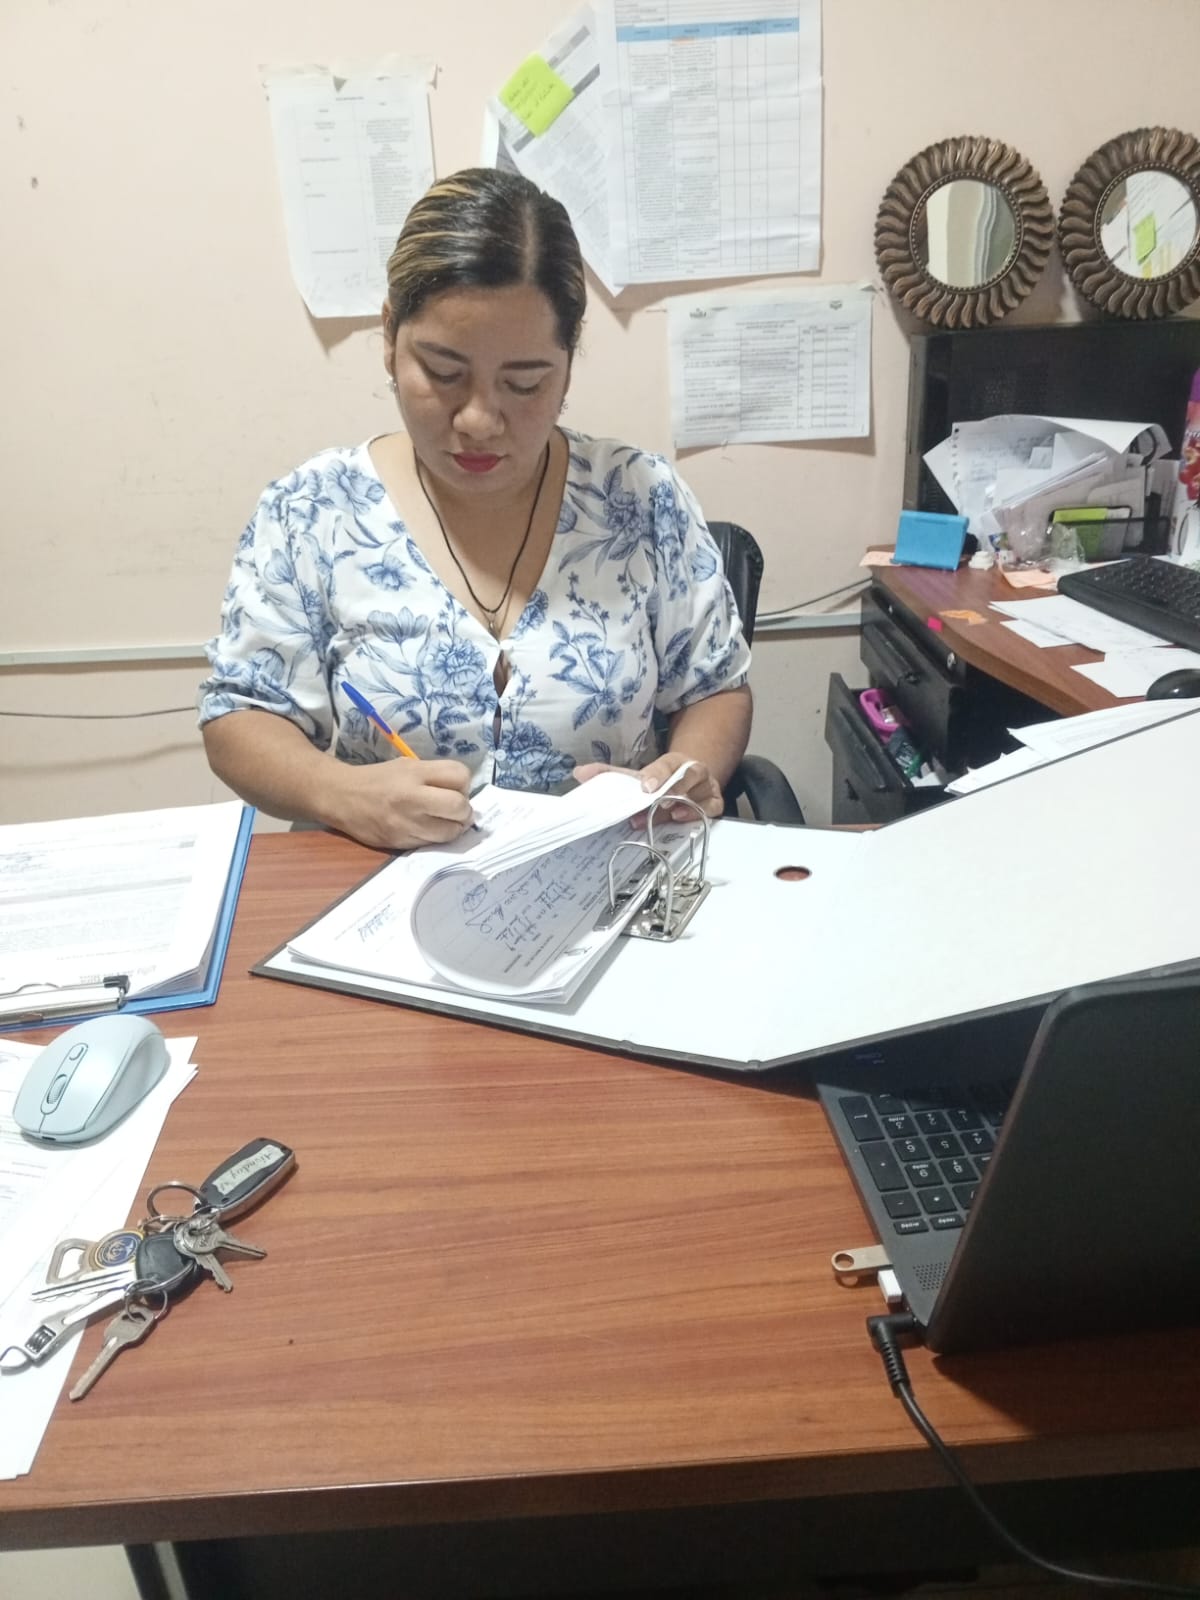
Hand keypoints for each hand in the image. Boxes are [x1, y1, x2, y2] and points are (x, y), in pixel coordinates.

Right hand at [325, 757, 473, 850]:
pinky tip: (427, 829)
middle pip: (460, 807)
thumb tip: (463, 793)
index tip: (456, 788)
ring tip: (443, 821)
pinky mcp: (401, 843)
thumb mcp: (407, 766)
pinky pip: (432, 844)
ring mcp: (406, 823)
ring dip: (454, 828)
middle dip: (464, 811)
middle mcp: (412, 798)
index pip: (461, 776)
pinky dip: (436, 838)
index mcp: (415, 773)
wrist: (341, 797)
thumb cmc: (378, 779)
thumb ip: (435, 776)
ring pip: (451, 832)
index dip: (464, 784)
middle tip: (455, 810)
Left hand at [573, 752, 722, 821]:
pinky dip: (700, 813)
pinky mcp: (714, 803)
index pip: (666, 764)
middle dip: (673, 789)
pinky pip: (712, 809)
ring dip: (686, 804)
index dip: (657, 774)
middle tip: (656, 802)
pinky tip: (684, 820)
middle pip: (689, 775)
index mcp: (673, 762)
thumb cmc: (662, 779)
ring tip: (670, 814)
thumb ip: (609, 775)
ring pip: (702, 793)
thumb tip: (579, 773)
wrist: (691, 777)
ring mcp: (706, 787)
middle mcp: (693, 771)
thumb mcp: (638, 775)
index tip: (645, 787)